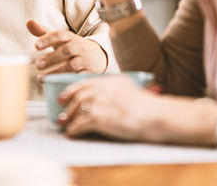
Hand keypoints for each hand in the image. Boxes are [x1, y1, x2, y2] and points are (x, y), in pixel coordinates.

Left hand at [28, 20, 106, 74]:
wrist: (98, 56)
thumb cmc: (72, 46)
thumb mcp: (60, 39)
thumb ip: (43, 32)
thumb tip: (28, 22)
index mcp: (70, 37)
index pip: (59, 35)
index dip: (48, 39)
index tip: (36, 46)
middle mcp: (78, 47)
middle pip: (66, 50)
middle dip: (51, 58)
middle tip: (38, 64)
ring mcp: (85, 60)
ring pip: (72, 66)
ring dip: (56, 72)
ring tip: (41, 78)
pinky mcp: (89, 72)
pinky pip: (79, 77)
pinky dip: (68, 81)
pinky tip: (56, 84)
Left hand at [62, 77, 216, 144]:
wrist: (156, 117)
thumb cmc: (150, 108)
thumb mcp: (133, 89)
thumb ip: (118, 89)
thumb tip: (107, 95)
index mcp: (112, 81)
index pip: (85, 82)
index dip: (71, 89)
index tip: (64, 95)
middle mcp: (103, 89)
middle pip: (78, 95)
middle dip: (66, 104)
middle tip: (60, 111)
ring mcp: (99, 103)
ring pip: (76, 110)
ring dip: (68, 118)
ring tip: (63, 124)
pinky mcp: (98, 118)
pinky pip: (80, 124)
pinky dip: (74, 130)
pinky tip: (72, 134)